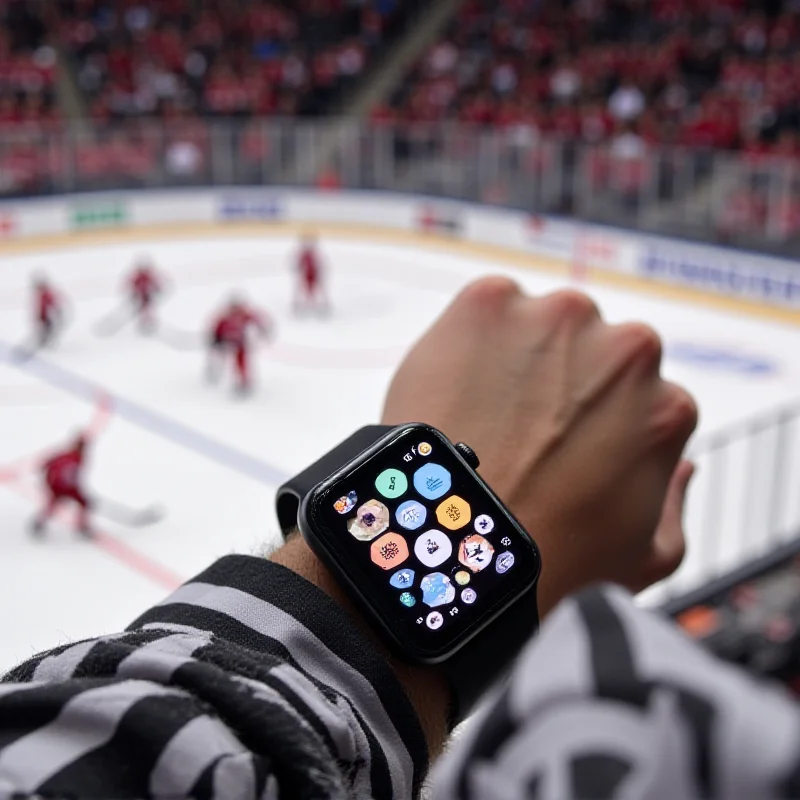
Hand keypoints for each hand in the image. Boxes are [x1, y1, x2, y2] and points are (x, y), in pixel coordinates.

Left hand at [382, 277, 696, 615]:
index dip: (591, 420)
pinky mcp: (490, 303)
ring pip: (539, 324)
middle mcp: (626, 348)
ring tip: (481, 411)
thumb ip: (674, 502)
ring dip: (518, 353)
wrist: (457, 546)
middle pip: (590, 349)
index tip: (557, 444)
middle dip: (561, 379)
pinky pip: (486, 308)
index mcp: (667, 405)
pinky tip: (456, 389)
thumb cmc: (547, 561)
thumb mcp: (647, 557)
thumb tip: (683, 463)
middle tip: (518, 427)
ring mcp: (558, 318)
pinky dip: (470, 338)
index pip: (634, 394)